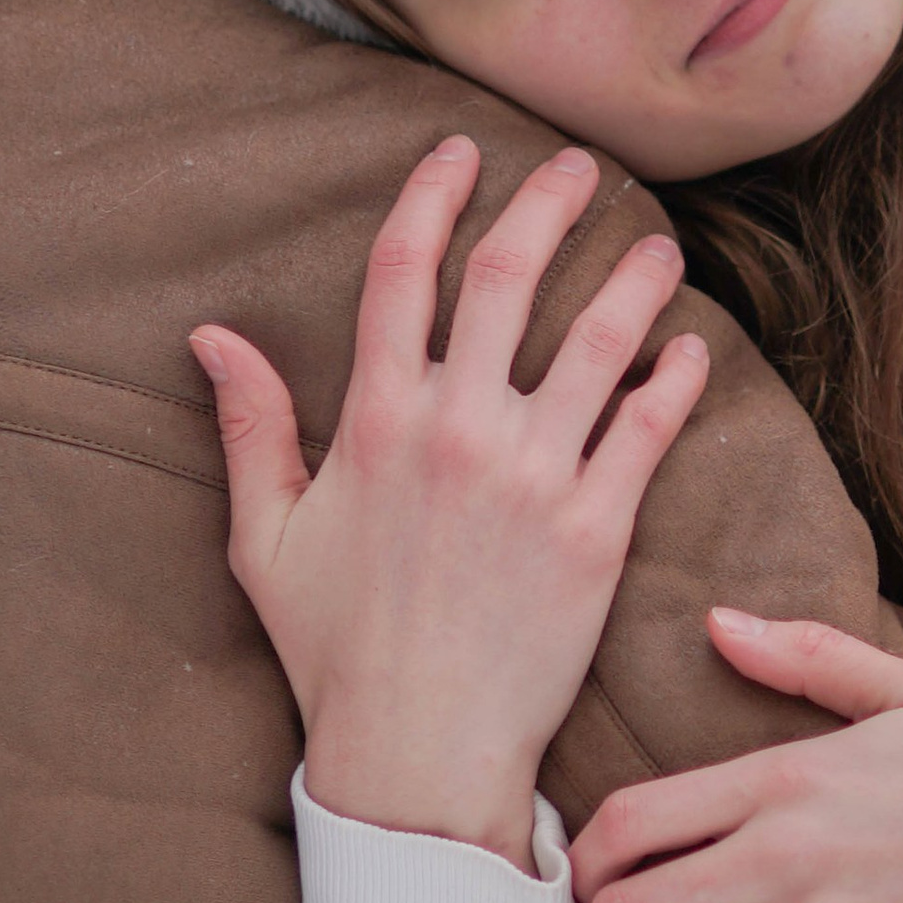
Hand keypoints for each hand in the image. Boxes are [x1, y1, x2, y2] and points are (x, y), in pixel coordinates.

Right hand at [191, 138, 710, 866]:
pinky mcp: (597, 530)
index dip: (433, 195)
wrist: (419, 751)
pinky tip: (690, 349)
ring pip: (596, 340)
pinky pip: (648, 428)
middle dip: (549, 205)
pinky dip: (675, 378)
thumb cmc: (336, 650)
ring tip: (658, 245)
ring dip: (631, 279)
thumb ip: (252, 427)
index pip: (402, 269)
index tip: (461, 151)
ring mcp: (533, 477)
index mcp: (376, 420)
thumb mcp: (268, 538)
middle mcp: (457, 430)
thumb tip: (212, 335)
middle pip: (507, 276)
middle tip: (583, 170)